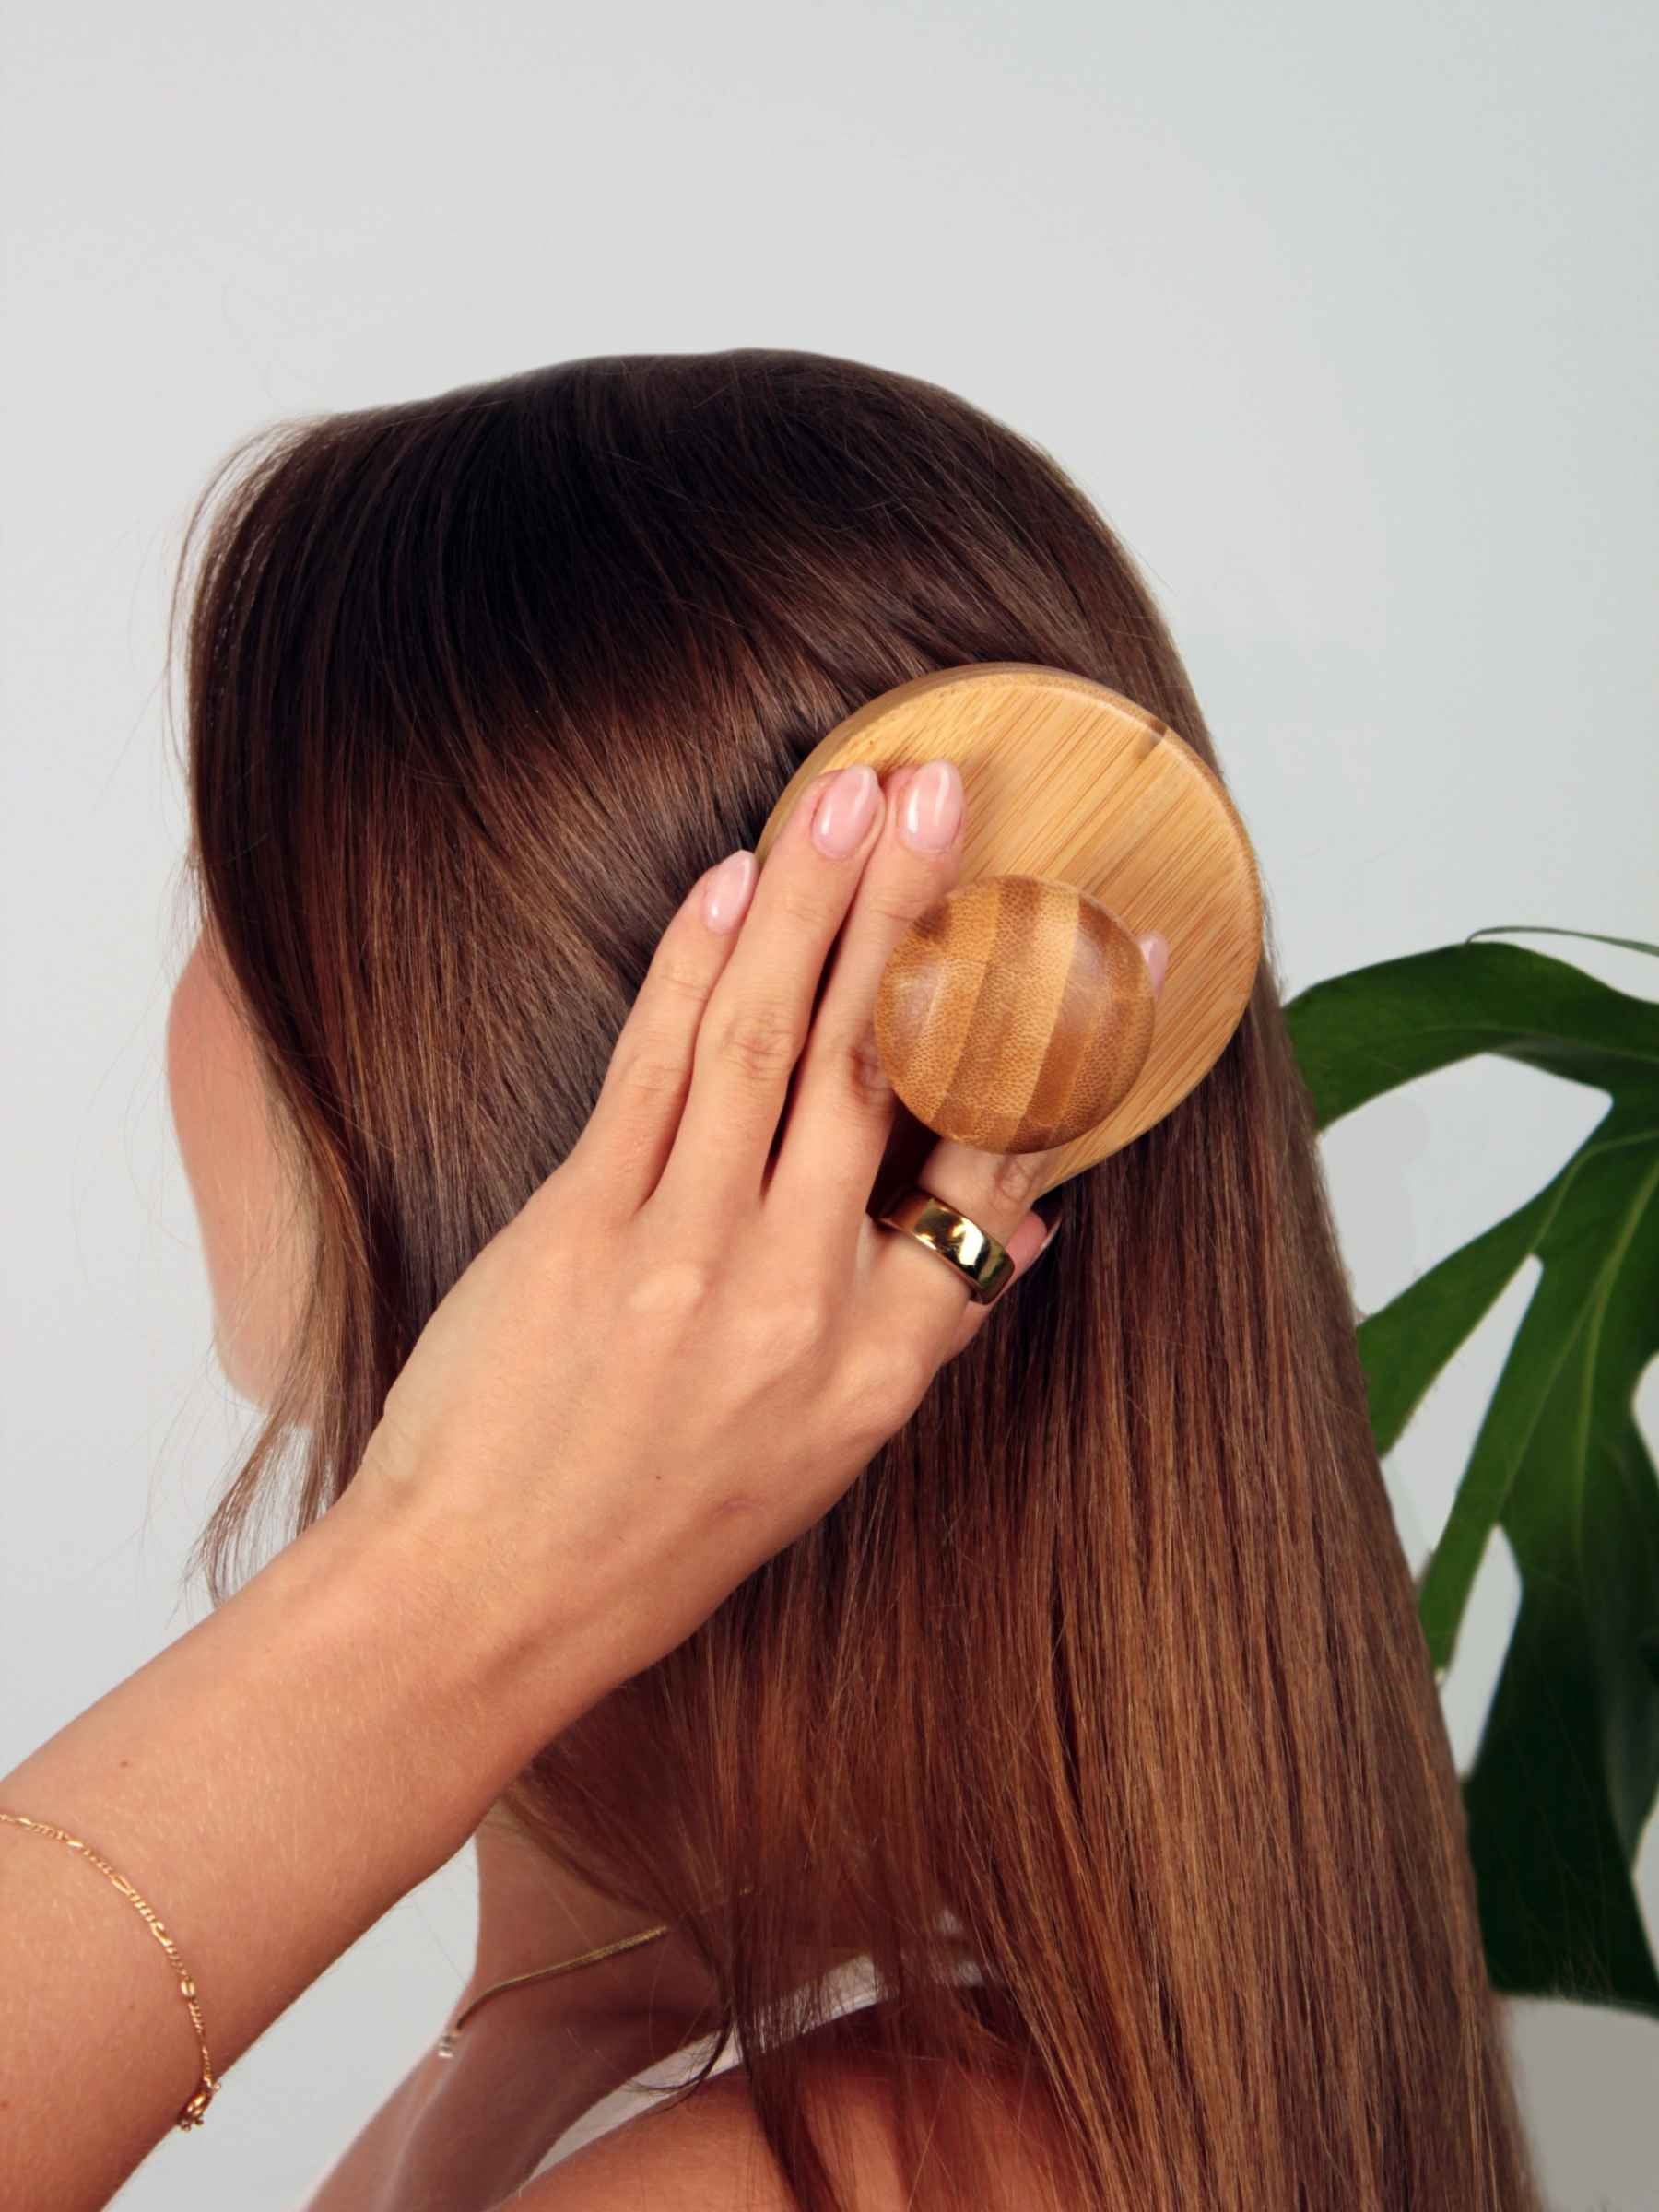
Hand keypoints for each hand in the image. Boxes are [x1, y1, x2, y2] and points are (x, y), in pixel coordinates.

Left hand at [350, 758, 1164, 1707]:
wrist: (482, 1603)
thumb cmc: (650, 1539)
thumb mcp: (825, 1457)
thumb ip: (927, 1326)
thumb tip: (1024, 1225)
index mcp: (882, 1366)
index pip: (995, 1164)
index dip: (1052, 1035)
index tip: (1103, 936)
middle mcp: (804, 1301)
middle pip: (885, 1070)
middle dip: (923, 912)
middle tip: (952, 792)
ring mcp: (692, 1256)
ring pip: (775, 1041)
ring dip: (819, 903)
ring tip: (856, 793)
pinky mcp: (584, 1226)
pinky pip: (656, 1067)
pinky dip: (694, 964)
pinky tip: (733, 881)